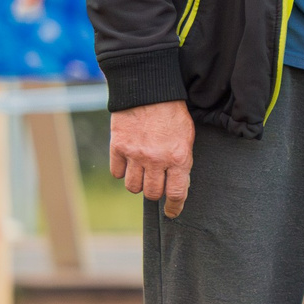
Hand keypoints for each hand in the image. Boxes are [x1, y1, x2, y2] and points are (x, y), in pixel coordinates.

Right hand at [110, 101, 194, 217]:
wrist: (149, 91)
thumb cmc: (173, 114)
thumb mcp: (187, 137)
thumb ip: (181, 161)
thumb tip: (176, 185)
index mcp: (179, 158)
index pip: (176, 193)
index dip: (174, 207)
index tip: (171, 213)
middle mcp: (157, 160)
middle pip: (152, 193)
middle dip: (156, 192)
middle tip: (157, 183)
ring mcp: (136, 155)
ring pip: (133, 187)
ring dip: (138, 184)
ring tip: (143, 174)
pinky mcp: (118, 147)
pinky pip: (117, 173)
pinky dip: (122, 172)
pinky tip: (128, 163)